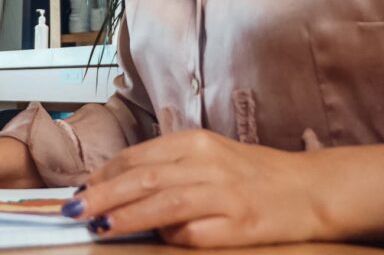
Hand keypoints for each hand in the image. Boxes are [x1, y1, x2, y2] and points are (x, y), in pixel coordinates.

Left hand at [64, 129, 322, 247]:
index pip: (137, 156)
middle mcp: (207, 162)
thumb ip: (168, 168)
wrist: (309, 188)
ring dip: (128, 215)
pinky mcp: (241, 223)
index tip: (79, 190)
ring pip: (164, 202)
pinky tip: (160, 240)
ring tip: (101, 225)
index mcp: (195, 142)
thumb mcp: (207, 157)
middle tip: (74, 210)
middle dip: (103, 194)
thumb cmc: (252, 174)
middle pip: (144, 177)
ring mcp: (224, 193)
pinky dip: (174, 237)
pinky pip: (197, 233)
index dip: (104, 174)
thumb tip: (115, 188)